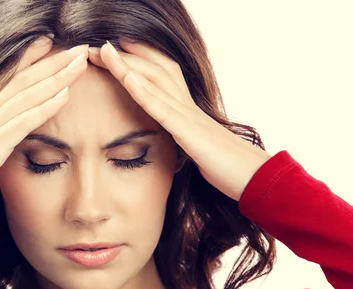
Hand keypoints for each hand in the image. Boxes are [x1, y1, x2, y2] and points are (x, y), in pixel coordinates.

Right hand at [0, 39, 88, 213]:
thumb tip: (4, 147)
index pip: (8, 80)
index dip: (29, 59)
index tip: (49, 43)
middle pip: (23, 80)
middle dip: (52, 62)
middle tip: (79, 49)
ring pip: (26, 95)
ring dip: (56, 78)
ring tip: (79, 64)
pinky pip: (23, 121)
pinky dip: (45, 107)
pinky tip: (65, 95)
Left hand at [87, 40, 271, 201]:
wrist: (254, 178)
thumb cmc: (228, 168)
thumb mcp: (198, 150)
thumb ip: (184, 141)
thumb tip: (175, 143)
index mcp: (189, 109)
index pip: (163, 74)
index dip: (140, 59)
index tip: (117, 48)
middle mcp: (188, 105)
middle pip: (154, 70)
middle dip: (125, 56)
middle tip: (98, 46)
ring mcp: (189, 116)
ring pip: (154, 81)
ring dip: (126, 65)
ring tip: (103, 50)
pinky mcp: (189, 133)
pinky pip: (162, 108)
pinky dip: (142, 91)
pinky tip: (125, 77)